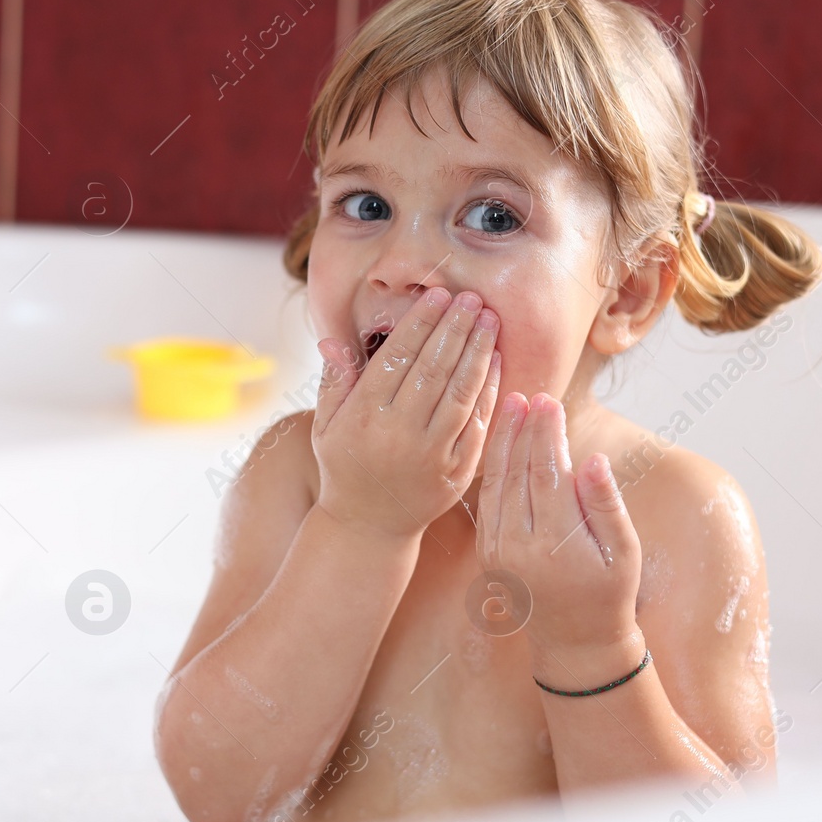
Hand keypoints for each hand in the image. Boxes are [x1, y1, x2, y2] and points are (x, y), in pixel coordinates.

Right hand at [312, 287, 501, 538]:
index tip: (439, 295)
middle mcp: (398, 433)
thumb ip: (334, 381)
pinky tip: (496, 360)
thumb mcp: (326, 425)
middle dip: (456, 328)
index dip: (422, 323)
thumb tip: (330, 340)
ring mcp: (432, 454)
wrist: (369, 526)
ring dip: (478, 351)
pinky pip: (477, 422)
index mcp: (364, 416)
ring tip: (489, 319)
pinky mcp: (457, 471)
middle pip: (434, 369)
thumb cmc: (345, 465)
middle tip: (472, 297)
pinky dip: (489, 389)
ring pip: (460, 392)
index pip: (398, 357)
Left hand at [475, 392, 640, 651]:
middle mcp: (519, 545)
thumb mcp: (623, 552)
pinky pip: (487, 501)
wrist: (575, 642)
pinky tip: (499, 442)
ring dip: (503, 442)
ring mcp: (498, 550)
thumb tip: (592, 459)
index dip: (547, 435)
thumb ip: (605, 505)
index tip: (550, 401)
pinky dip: (491, 467)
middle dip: (523, 430)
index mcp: (556, 543)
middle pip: (518, 473)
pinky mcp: (488, 552)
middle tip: (529, 393)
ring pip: (496, 484)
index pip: (547, 474)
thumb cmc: (609, 594)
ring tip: (511, 406)